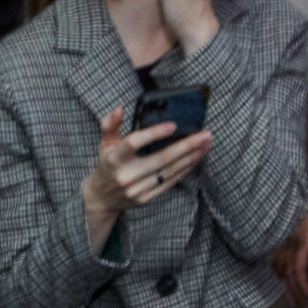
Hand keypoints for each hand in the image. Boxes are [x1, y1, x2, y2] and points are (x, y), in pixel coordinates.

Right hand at [82, 107, 210, 221]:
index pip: (134, 143)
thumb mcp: (104, 143)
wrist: (102, 198)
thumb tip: (119, 109)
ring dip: (191, 157)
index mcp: (114, 158)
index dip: (154, 133)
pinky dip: (185, 169)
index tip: (173, 125)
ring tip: (205, 144)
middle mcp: (125, 175)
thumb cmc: (107, 164)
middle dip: (186, 145)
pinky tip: (195, 158)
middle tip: (205, 134)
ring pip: (169, 171)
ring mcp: (137, 189)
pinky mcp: (145, 199)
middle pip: (161, 158)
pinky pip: (169, 182)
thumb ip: (109, 124)